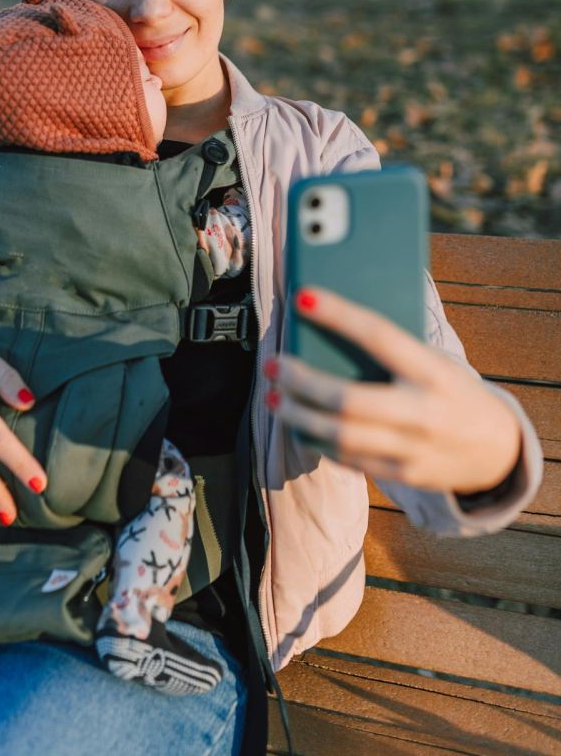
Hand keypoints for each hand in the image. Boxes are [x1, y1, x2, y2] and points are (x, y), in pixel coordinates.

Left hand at [264, 287, 520, 494]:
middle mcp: (424, 413)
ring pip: (341, 436)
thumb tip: (327, 326)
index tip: (302, 297)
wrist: (497, 448)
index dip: (339, 315)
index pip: (380, 336)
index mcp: (433, 372)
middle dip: (302, 382)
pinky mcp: (402, 474)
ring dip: (298, 416)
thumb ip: (393, 350)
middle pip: (349, 401)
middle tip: (274, 365)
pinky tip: (298, 423)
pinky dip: (317, 440)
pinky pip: (348, 459)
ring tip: (274, 398)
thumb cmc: (451, 389)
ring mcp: (413, 450)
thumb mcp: (434, 362)